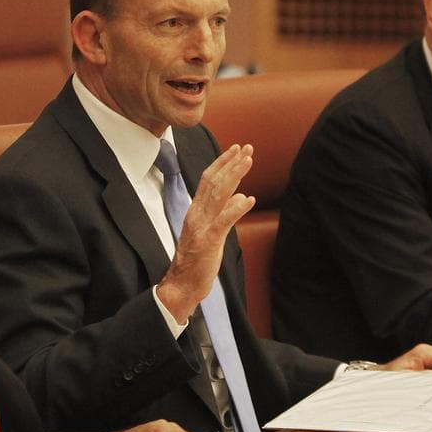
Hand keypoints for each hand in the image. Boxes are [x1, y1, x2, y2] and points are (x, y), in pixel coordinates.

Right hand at [157, 144, 255, 321]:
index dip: (223, 163)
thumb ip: (223, 212)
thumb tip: (239, 196)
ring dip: (234, 176)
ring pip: (218, 195)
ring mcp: (202, 226)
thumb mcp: (212, 231)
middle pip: (213, 182)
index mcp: (196, 210)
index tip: (236, 149)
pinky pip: (223, 221)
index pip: (208, 180)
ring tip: (248, 162)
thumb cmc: (197, 259)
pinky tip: (249, 199)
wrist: (182, 284)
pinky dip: (236, 208)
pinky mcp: (209, 241)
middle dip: (231, 163)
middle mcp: (197, 214)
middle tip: (247, 148)